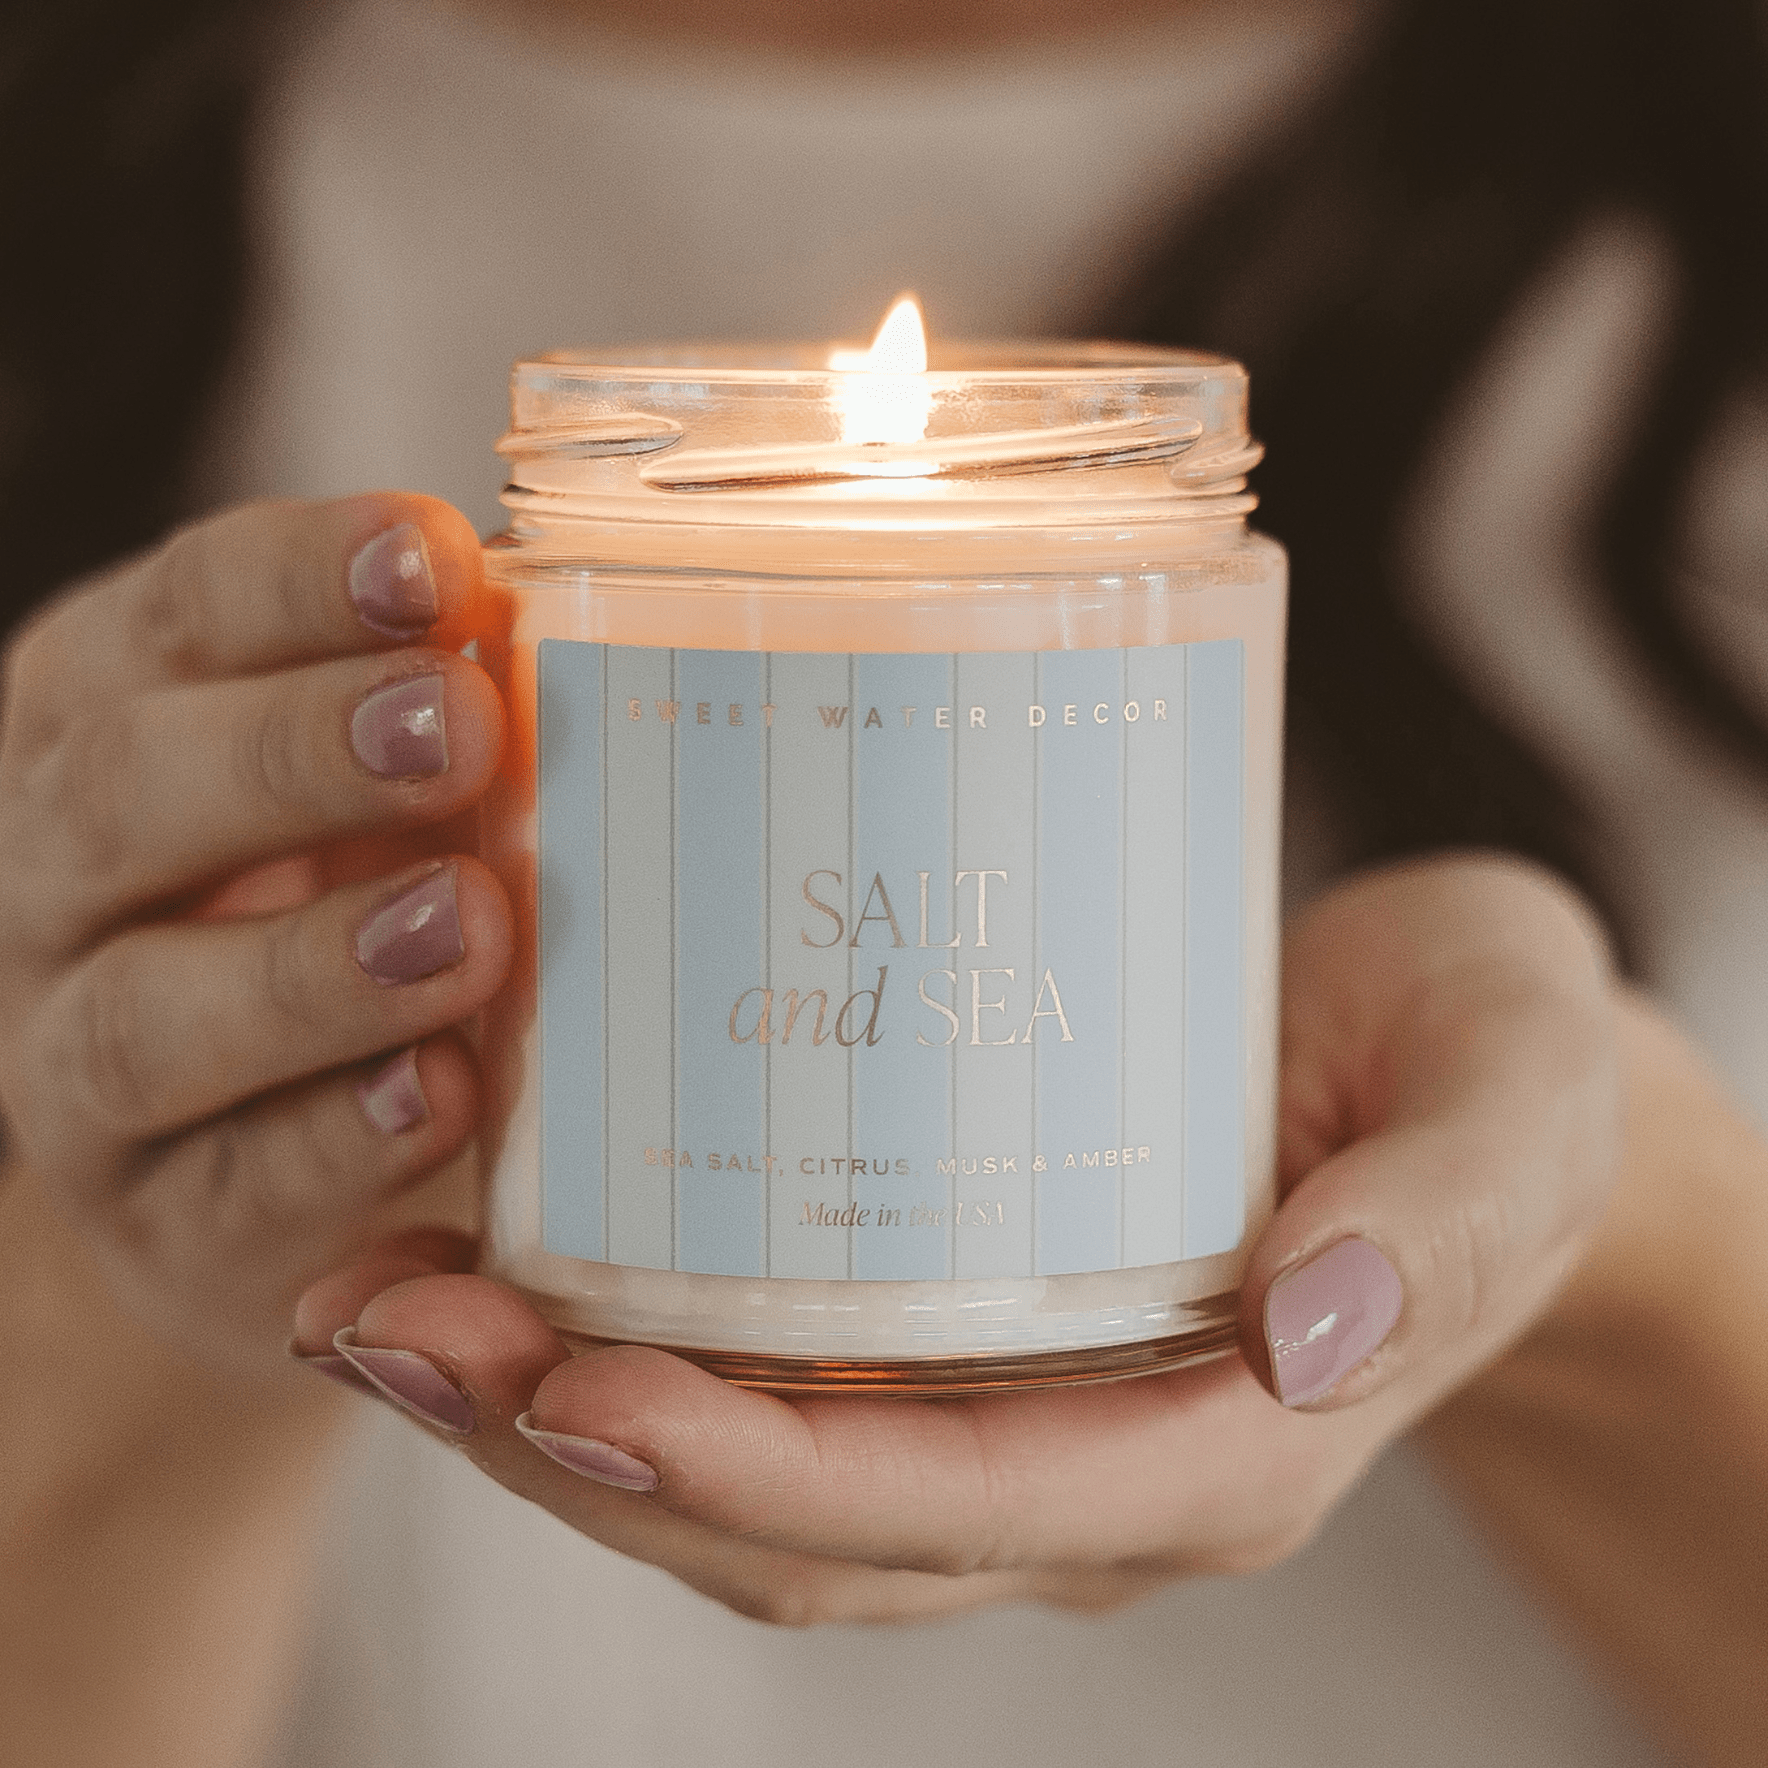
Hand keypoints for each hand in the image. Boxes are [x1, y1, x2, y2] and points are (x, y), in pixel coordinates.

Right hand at [0, 496, 510, 1373]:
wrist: (254, 1156)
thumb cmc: (342, 910)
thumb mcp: (369, 791)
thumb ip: (440, 717)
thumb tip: (579, 625)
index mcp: (114, 726)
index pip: (181, 619)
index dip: (297, 581)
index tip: (436, 561)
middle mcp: (63, 888)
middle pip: (121, 797)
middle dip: (293, 754)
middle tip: (460, 729)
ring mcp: (82, 1069)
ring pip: (144, 1016)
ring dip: (309, 969)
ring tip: (467, 927)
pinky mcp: (162, 1219)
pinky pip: (229, 1187)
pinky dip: (337, 1141)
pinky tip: (444, 1093)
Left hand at [294, 855, 1619, 1622]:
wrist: (1467, 1062)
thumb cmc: (1495, 1077)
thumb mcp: (1512, 1115)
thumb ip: (1439, 1226)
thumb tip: (1313, 1333)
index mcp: (1216, 1446)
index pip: (960, 1506)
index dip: (760, 1474)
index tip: (579, 1392)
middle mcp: (1085, 1463)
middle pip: (801, 1522)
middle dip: (579, 1450)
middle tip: (389, 1330)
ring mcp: (1010, 1406)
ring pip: (747, 1472)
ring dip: (544, 1409)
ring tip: (373, 1302)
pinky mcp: (959, 1318)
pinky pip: (764, 1368)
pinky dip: (611, 1330)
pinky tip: (492, 1241)